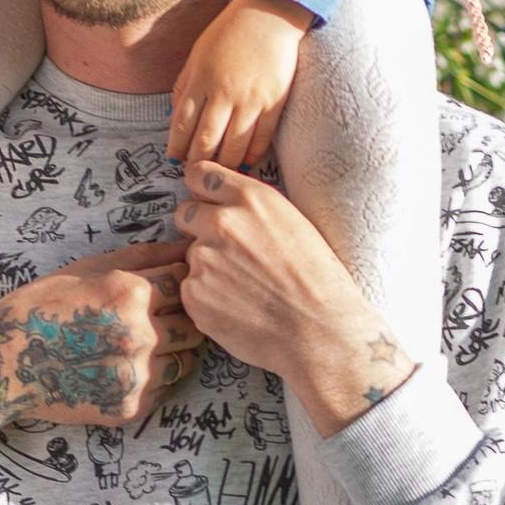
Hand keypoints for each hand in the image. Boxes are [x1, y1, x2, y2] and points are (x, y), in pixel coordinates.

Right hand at [0, 242, 198, 431]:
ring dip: (173, 350)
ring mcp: (137, 374)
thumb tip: (185, 245)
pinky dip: (155, 377)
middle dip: (182, 318)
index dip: (178, 283)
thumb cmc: (43, 305)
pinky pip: (166, 388)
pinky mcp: (131, 405)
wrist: (5, 362)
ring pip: (187, 359)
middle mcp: (140, 334)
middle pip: (193, 323)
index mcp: (130, 293)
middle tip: (157, 319)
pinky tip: (125, 368)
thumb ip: (142, 256)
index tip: (166, 288)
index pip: (184, 282)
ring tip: (140, 345)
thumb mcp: (88, 268)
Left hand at [169, 0, 311, 172]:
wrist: (269, 14)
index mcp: (201, 80)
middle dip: (198, 163)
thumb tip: (174, 120)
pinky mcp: (275, 102)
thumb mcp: (197, 55)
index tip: (175, 161)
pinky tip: (245, 163)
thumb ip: (184, 86)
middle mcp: (224, 93)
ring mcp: (251, 99)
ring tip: (219, 175)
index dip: (177, 147)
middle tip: (196, 177)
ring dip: (224, 165)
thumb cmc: (228, 34)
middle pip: (206, 140)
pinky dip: (252, 154)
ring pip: (233, 145)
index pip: (182, 124)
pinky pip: (262, 138)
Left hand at [173, 160, 415, 437]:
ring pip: (189, 255)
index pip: (200, 173)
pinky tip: (236, 307)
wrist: (319, 331)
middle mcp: (223, 223)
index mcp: (252, 199)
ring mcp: (204, 259)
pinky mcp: (193, 294)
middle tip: (227, 253)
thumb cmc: (317, 280)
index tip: (205, 201)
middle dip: (198, 229)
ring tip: (242, 288)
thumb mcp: (293, 222)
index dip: (202, 191)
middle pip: (185, 214)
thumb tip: (223, 202)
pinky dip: (206, 297)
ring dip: (206, 267)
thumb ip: (252, 207)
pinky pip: (190, 288)